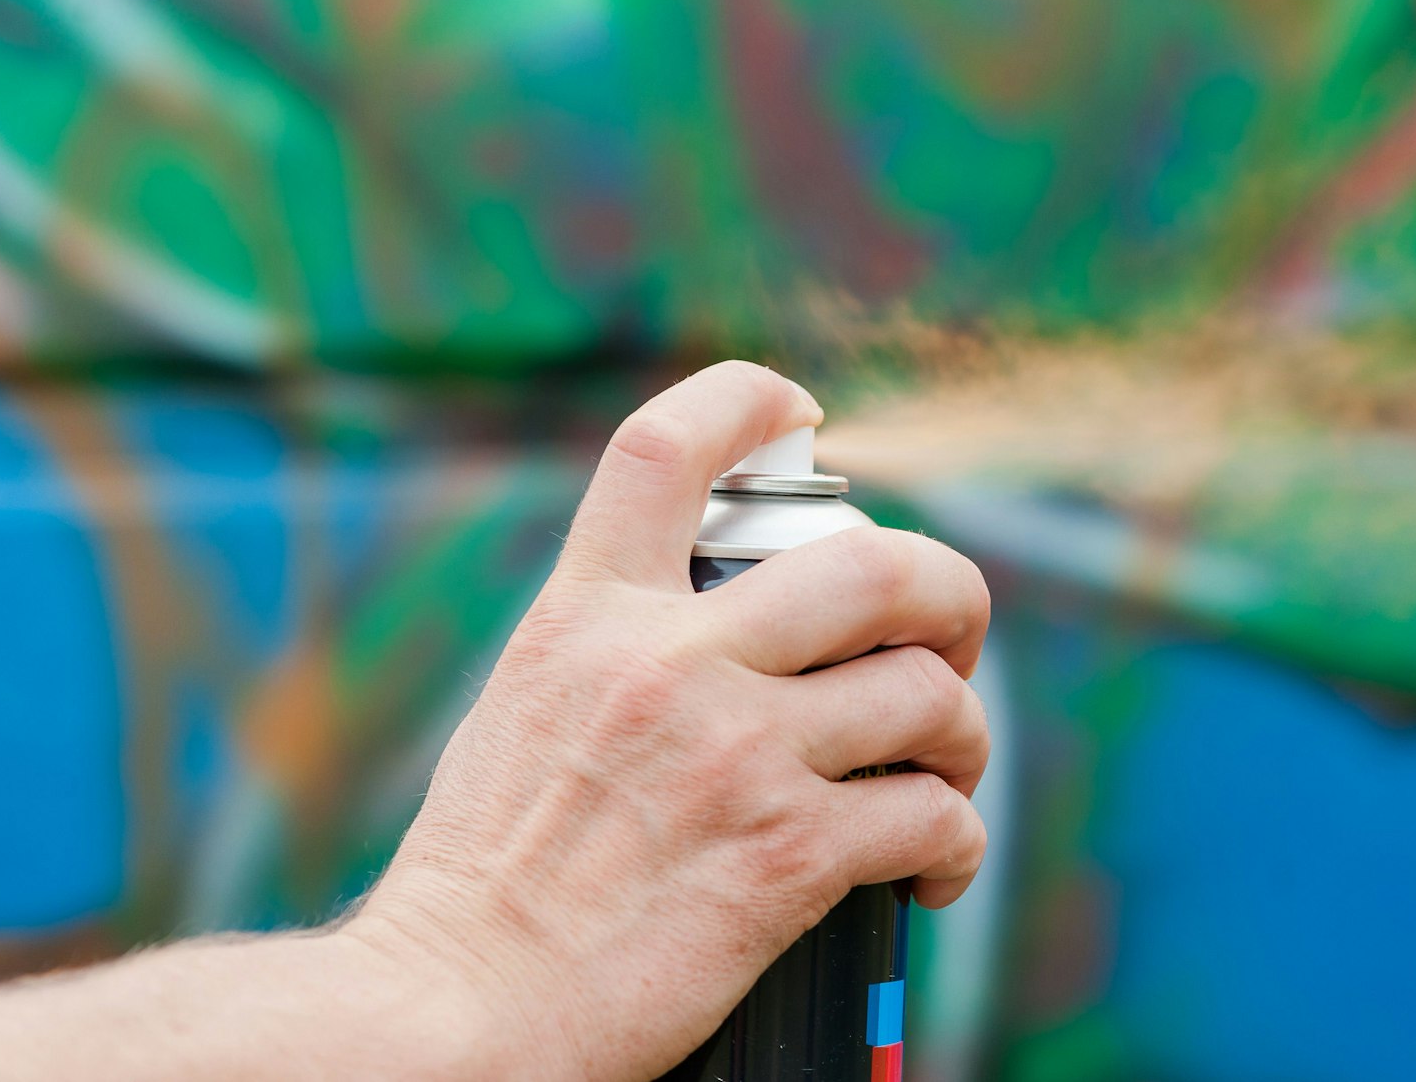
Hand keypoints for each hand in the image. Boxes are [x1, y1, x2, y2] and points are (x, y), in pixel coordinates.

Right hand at [348, 361, 991, 1080]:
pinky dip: (955, 843)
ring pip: (926, 692)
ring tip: (944, 771)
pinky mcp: (785, 857)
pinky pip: (933, 816)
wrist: (454, 1014)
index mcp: (589, 616)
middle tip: (947, 637)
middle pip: (876, 563)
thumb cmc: (486, 882)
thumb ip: (616, 645)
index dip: (751, 401)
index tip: (801, 413)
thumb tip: (721, 622)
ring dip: (961, 734)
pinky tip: (933, 869)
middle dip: (947, 591)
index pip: (668, 447)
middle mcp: (670, 664)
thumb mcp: (526, 708)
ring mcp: (736, 756)